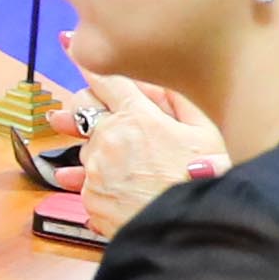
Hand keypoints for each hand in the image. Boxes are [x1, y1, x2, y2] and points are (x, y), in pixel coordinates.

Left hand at [58, 74, 224, 226]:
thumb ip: (178, 99)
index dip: (90, 65)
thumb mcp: (206, 131)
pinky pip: (86, 185)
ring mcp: (96, 173)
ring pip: (87, 152)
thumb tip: (158, 80)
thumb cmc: (207, 180)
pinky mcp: (90, 201)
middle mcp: (108, 141)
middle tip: (94, 115)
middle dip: (88, 110)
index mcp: (136, 118)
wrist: (193, 233)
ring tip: (131, 168)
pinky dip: (101, 185)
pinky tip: (122, 191)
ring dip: (101, 153)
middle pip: (83, 112)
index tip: (71, 46)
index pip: (105, 80)